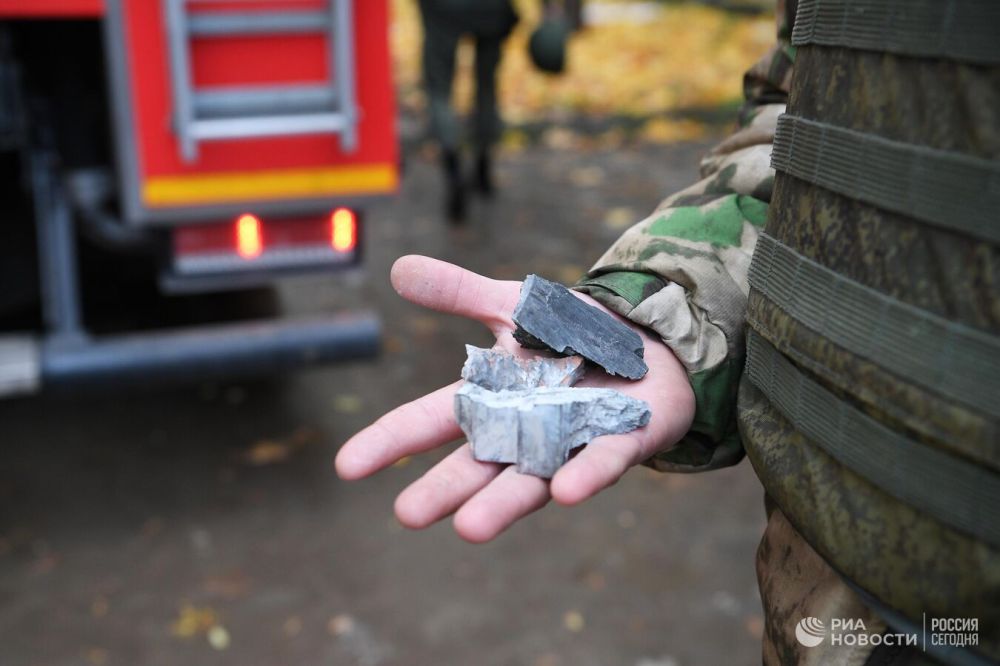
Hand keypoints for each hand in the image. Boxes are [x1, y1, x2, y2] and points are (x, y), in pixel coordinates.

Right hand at [335, 256, 694, 542]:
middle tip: (407, 514)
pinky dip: (585, 476)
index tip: (345, 465)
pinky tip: (566, 493)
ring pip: (532, 478)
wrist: (646, 341)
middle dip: (444, 489)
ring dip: (503, 503)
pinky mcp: (622, 441)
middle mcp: (524, 433)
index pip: (432, 421)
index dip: (391, 441)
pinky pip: (602, 462)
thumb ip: (458, 292)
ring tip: (470, 528)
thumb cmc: (570, 334)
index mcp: (492, 400)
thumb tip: (397, 268)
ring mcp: (571, 443)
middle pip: (477, 464)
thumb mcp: (511, 306)